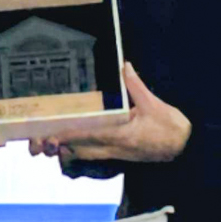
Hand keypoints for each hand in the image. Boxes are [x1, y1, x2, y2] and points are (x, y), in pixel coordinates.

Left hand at [27, 63, 190, 163]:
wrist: (184, 148)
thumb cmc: (169, 127)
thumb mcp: (153, 103)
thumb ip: (135, 85)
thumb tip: (124, 66)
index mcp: (119, 134)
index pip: (85, 136)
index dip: (64, 135)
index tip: (47, 132)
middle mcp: (111, 146)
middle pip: (76, 150)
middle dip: (56, 145)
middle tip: (36, 140)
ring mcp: (112, 152)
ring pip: (80, 155)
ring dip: (63, 149)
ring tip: (44, 141)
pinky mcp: (115, 155)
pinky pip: (90, 155)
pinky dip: (75, 150)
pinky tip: (66, 144)